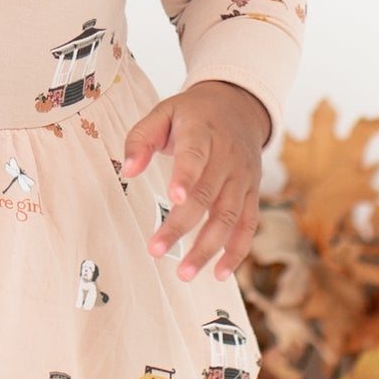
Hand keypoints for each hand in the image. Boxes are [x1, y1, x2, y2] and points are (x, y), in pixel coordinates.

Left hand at [119, 82, 269, 283]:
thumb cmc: (193, 114)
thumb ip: (141, 139)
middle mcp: (227, 157)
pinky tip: (220, 272)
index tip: (175, 198)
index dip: (186, 176)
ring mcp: (242, 178)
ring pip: (228, 217)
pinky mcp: (252, 193)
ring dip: (208, 247)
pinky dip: (237, 251)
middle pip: (207, 196)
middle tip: (156, 250)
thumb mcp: (163, 113)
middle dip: (182, 225)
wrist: (238, 106)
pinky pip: (248, 225)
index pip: (195, 156)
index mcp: (203, 133)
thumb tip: (127, 170)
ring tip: (185, 273)